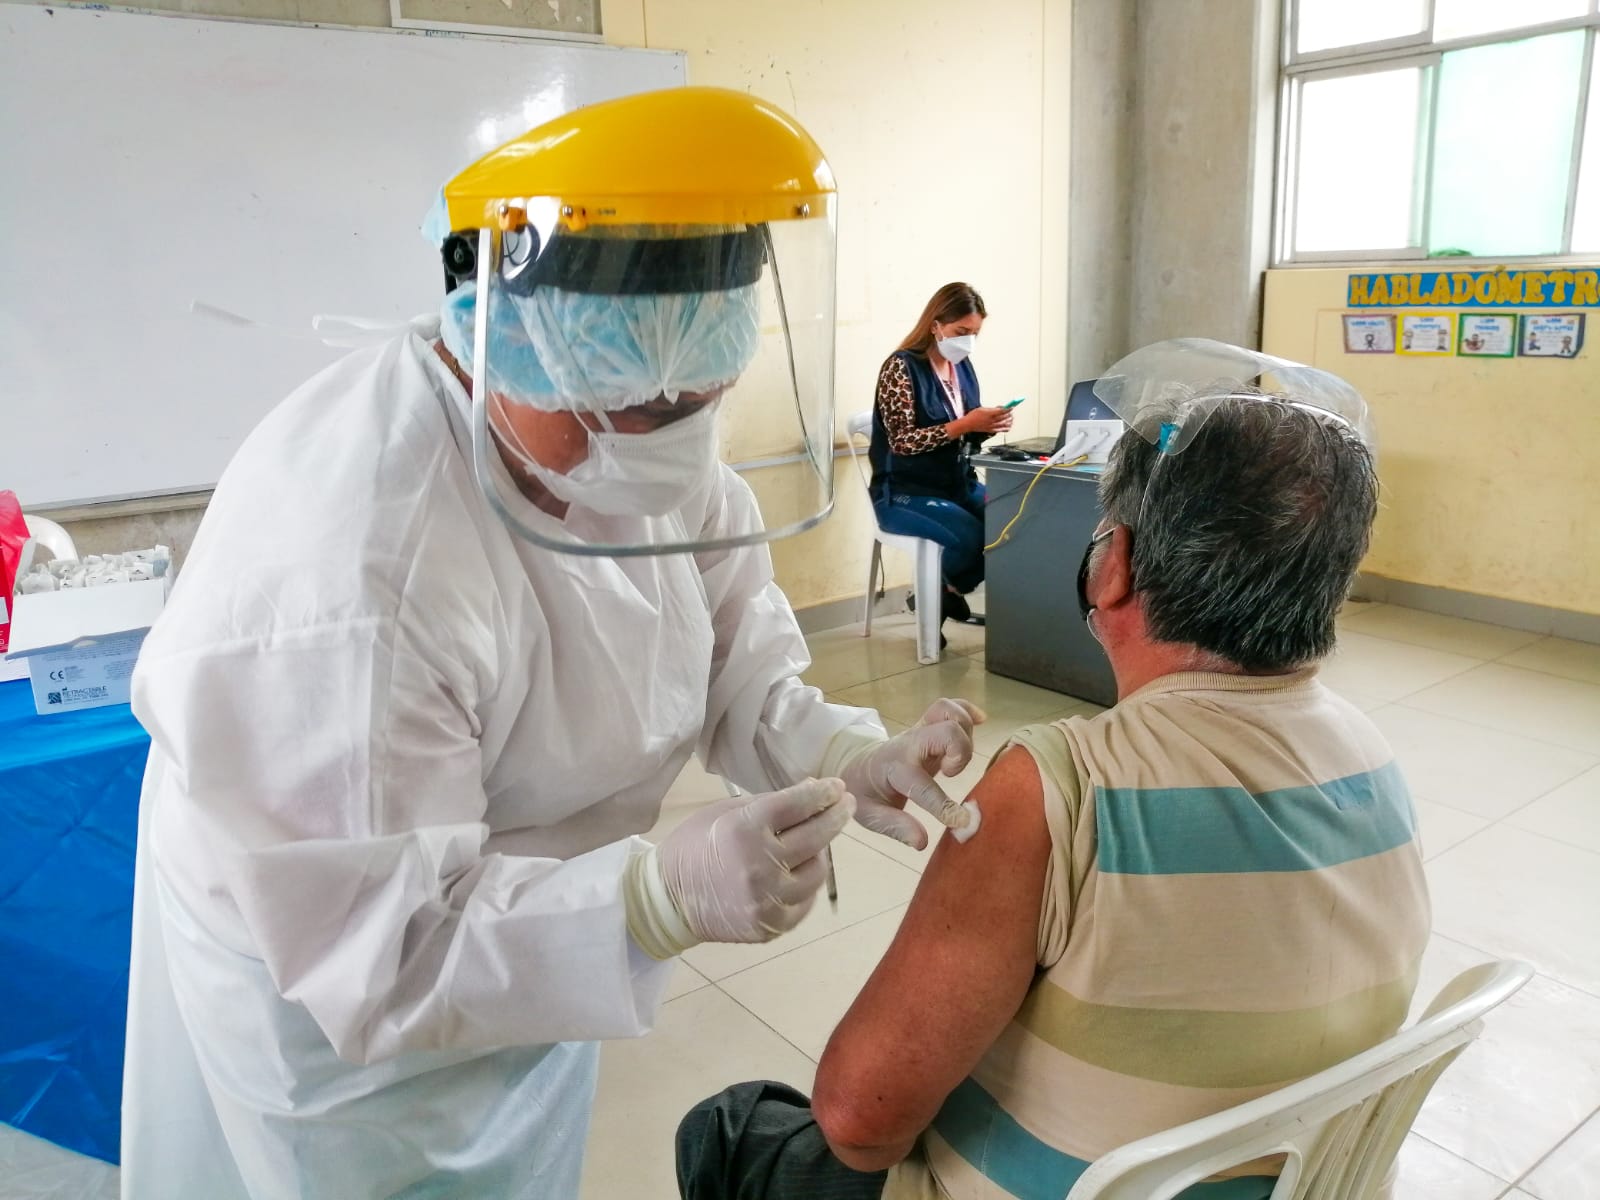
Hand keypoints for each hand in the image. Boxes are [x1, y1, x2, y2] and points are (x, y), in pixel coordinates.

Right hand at [624, 778, 854, 957]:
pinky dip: (805, 883)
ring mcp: (767, 900)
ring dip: (819, 852)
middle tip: (845, 804)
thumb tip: (813, 792)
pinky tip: (797, 871)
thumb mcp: (725, 813)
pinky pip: (805, 900)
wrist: (667, 900)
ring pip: (818, 871)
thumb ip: (770, 804)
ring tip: (813, 842)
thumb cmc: (695, 846)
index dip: (823, 792)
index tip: (837, 785)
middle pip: (817, 835)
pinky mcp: (771, 925)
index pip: (799, 805)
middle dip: (836, 815)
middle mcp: (760, 865)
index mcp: (744, 829)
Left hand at [838, 699, 984, 848]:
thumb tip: (921, 842)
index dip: (943, 806)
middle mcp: (909, 743)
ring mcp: (920, 730)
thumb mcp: (869, 814)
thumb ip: (895, 827)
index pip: (921, 785)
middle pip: (945, 731)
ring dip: (965, 734)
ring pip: (949, 712)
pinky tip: (980, 722)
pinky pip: (952, 705)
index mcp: (893, 768)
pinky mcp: (930, 725)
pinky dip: (968, 711)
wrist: (858, 765)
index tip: (961, 822)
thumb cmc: (866, 791)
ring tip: (955, 759)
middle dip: (961, 753)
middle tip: (950, 774)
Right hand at [956, 407, 1014, 435]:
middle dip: (1009, 414)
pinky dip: (1006, 428)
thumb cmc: (974, 415)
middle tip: (1011, 411)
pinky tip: (1009, 426)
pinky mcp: (991, 430)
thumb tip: (999, 408)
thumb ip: (992, 409)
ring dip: (1009, 420)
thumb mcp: (982, 408)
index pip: (1002, 411)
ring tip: (1011, 418)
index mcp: (990, 414)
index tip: (1011, 407)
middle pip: (1004, 417)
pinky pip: (1001, 430)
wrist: (968, 424)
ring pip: (1004, 424)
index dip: (1008, 409)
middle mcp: (992, 420)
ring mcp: (992, 426)